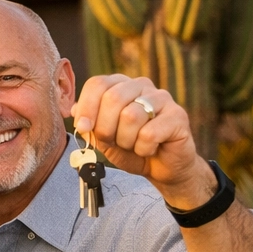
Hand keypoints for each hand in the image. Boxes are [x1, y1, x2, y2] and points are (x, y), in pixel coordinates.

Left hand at [71, 75, 213, 209]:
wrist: (160, 167)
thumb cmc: (130, 149)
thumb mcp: (101, 138)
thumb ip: (88, 123)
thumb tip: (74, 110)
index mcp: (120, 85)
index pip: (97, 84)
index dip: (86, 107)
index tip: (83, 127)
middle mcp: (142, 86)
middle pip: (113, 98)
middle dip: (105, 128)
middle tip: (112, 141)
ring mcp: (162, 98)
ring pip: (131, 116)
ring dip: (126, 140)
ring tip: (134, 145)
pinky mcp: (178, 115)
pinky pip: (149, 133)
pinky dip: (143, 148)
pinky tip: (150, 148)